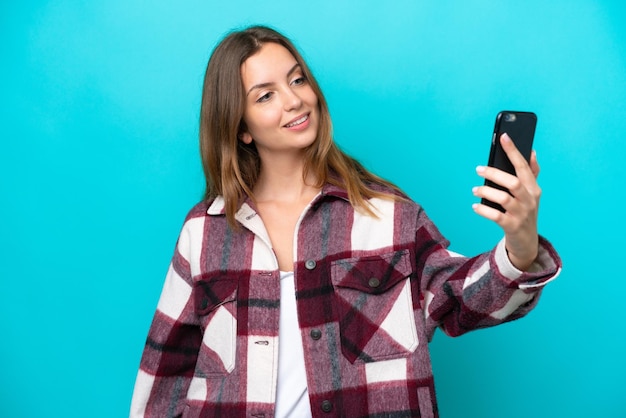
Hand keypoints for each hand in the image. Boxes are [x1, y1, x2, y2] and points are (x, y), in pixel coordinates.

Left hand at [472, 133, 540, 270]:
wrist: (527, 241)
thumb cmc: (525, 212)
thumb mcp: (531, 193)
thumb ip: (531, 173)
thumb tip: (531, 151)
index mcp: (534, 188)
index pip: (524, 166)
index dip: (513, 151)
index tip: (503, 136)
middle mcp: (530, 199)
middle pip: (513, 182)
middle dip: (495, 173)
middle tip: (478, 170)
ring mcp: (522, 214)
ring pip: (504, 198)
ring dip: (487, 192)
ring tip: (474, 190)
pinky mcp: (512, 226)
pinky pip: (496, 216)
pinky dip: (484, 210)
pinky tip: (475, 206)